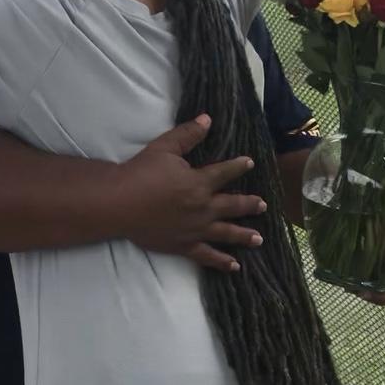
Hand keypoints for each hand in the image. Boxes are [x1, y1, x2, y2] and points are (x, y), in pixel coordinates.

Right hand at [115, 114, 266, 271]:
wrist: (120, 203)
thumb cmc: (142, 172)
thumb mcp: (165, 147)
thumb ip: (188, 134)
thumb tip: (208, 118)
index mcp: (199, 182)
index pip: (225, 172)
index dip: (239, 166)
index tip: (250, 163)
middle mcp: (203, 207)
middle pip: (232, 205)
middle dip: (249, 204)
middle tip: (264, 206)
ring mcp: (195, 229)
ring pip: (226, 233)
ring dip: (244, 235)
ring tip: (259, 239)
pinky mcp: (183, 245)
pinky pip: (207, 255)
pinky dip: (222, 262)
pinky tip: (234, 266)